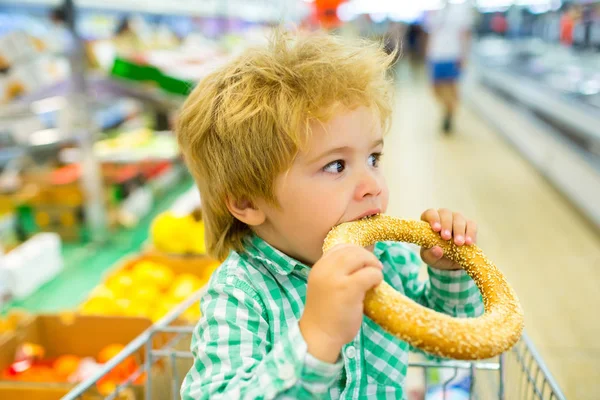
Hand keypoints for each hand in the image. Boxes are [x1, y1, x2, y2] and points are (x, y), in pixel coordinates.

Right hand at [299, 244, 382, 362]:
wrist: (319, 336)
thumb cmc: (326, 314)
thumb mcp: (326, 286)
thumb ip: (337, 273)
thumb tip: (362, 261)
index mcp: (319, 267)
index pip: (340, 248)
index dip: (355, 252)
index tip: (363, 263)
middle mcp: (324, 269)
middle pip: (351, 250)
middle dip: (367, 257)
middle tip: (375, 268)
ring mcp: (335, 278)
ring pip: (361, 257)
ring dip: (373, 265)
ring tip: (376, 277)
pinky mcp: (348, 289)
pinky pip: (370, 274)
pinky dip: (377, 277)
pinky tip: (375, 286)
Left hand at [419, 208, 477, 269]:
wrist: (451, 263)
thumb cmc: (436, 256)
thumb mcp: (430, 258)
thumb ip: (430, 255)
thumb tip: (437, 250)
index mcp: (429, 222)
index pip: (430, 213)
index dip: (433, 218)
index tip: (436, 229)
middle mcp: (443, 217)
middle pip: (445, 213)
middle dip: (446, 225)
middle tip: (446, 238)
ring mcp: (457, 219)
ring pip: (458, 218)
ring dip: (458, 230)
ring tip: (459, 243)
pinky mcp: (469, 225)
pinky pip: (471, 225)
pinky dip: (470, 233)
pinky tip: (469, 243)